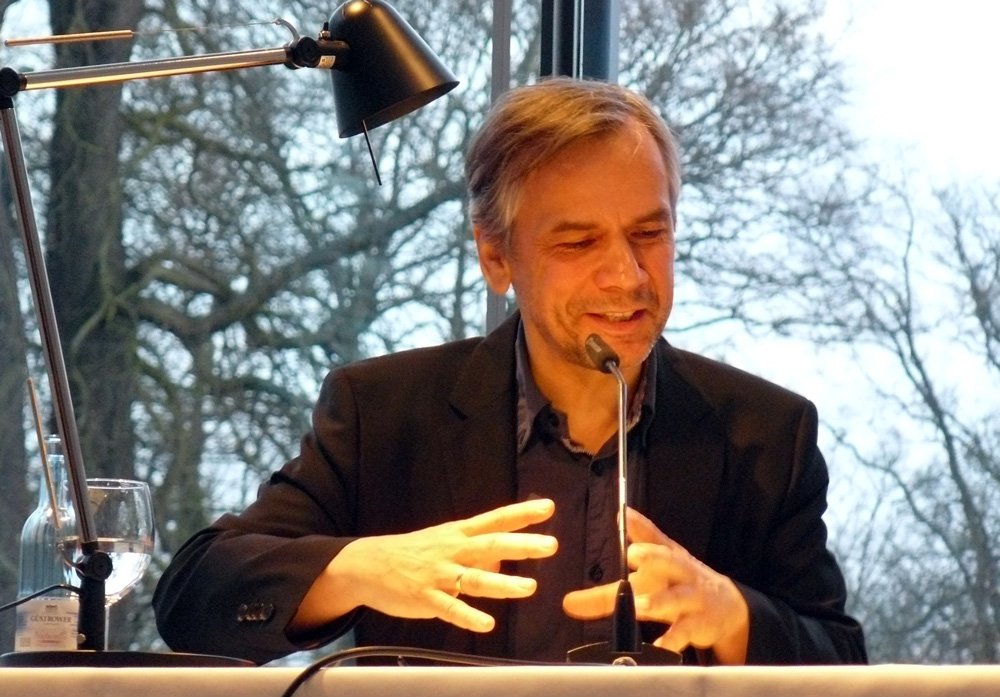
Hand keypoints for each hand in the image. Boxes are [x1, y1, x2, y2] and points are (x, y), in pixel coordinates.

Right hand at [291, 498, 557, 633]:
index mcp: (458, 533)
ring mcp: (438, 574)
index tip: (548, 507)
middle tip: (550, 545)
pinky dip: (468, 616)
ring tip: (529, 588)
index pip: (495, 519)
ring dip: (502, 583)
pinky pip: (450, 608)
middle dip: (521, 545)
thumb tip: (506, 556)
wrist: (367, 564)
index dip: (522, 513)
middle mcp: (452, 550)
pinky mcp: (425, 597)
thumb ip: (478, 549)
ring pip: (474, 578)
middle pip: (491, 545)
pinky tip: (487, 623)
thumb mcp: (445, 541)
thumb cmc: (413, 553)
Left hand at [562, 507, 748, 663]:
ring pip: (676, 597)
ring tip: (641, 605)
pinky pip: (685, 631)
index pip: (654, 539)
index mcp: (668, 556)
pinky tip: (659, 646)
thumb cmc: (680, 583)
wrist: (726, 607)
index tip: (625, 517)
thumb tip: (593, 560)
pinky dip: (672, 639)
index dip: (640, 527)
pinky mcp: (699, 624)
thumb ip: (619, 573)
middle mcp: (680, 572)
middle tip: (633, 554)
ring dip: (659, 600)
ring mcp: (692, 597)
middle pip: (668, 560)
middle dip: (652, 556)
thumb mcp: (655, 572)